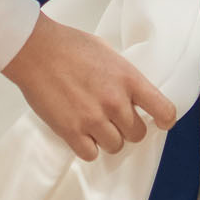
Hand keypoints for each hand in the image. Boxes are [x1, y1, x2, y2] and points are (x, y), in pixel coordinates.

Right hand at [2, 14, 178, 161]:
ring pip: (115, 146)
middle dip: (128, 128)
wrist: (34, 49)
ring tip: (94, 123)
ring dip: (108, 138)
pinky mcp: (71, 131)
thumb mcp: (108, 53)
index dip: (164, 120)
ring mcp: (93, 118)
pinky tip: (81, 132)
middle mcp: (115, 101)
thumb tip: (133, 95)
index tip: (159, 121)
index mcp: (128, 79)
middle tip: (114, 118)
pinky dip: (87, 146)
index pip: (164, 110)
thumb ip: (124, 77)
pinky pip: (90, 154)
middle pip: (138, 134)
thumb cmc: (69, 45)